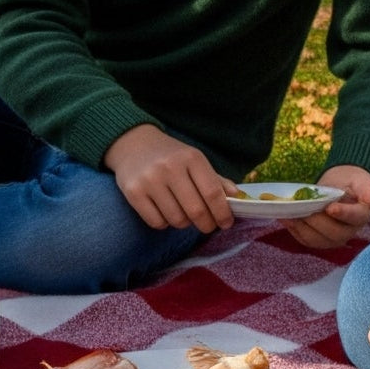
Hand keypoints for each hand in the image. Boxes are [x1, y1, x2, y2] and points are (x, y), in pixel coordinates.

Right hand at [102, 124, 236, 232]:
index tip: (226, 223)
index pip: (213, 193)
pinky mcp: (133, 192)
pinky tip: (164, 211)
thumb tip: (237, 197)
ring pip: (177, 220)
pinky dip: (165, 223)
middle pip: (196, 211)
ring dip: (184, 223)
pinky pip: (157, 222)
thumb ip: (216, 180)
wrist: (132, 143)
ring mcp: (150, 180)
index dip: (223, 213)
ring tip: (183, 213)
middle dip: (206, 224)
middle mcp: (170, 167)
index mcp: (191, 158)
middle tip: (207, 225)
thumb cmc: (170, 156)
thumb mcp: (195, 161)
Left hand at [281, 164, 369, 248]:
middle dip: (317, 222)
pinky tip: (285, 218)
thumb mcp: (363, 181)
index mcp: (361, 215)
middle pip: (334, 233)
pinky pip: (306, 240)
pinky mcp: (320, 240)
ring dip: (302, 228)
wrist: (344, 189)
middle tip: (303, 209)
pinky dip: (294, 230)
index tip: (330, 208)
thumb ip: (368, 189)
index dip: (343, 214)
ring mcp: (334, 238)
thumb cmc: (353, 183)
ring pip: (318, 240)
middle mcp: (349, 231)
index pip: (354, 218)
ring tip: (289, 214)